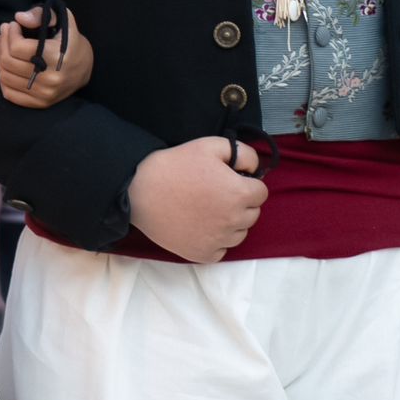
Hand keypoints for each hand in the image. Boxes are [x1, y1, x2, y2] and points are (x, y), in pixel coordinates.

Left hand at [0, 4, 91, 109]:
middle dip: (2, 43)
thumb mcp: (63, 20)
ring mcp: (44, 93)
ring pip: (5, 76)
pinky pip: (9, 93)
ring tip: (2, 45)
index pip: (17, 47)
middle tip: (3, 33)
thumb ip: (41, 14)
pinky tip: (5, 65)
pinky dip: (3, 78)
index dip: (10, 33)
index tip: (12, 25)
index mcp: (56, 56)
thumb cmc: (70, 41)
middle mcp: (51, 78)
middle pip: (8, 61)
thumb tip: (19, 18)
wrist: (84, 68)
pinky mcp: (40, 103)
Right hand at [126, 137, 267, 262]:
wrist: (138, 191)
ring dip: (230, 223)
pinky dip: (216, 242)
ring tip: (208, 211)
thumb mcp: (211, 145)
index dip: (247, 184)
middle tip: (216, 194)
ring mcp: (217, 240)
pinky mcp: (201, 254)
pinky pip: (221, 251)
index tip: (230, 181)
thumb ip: (243, 153)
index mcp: (239, 194)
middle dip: (241, 203)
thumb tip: (254, 169)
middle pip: (252, 214)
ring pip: (239, 234)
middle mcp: (233, 220)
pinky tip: (201, 227)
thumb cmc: (175, 166)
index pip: (261, 193)